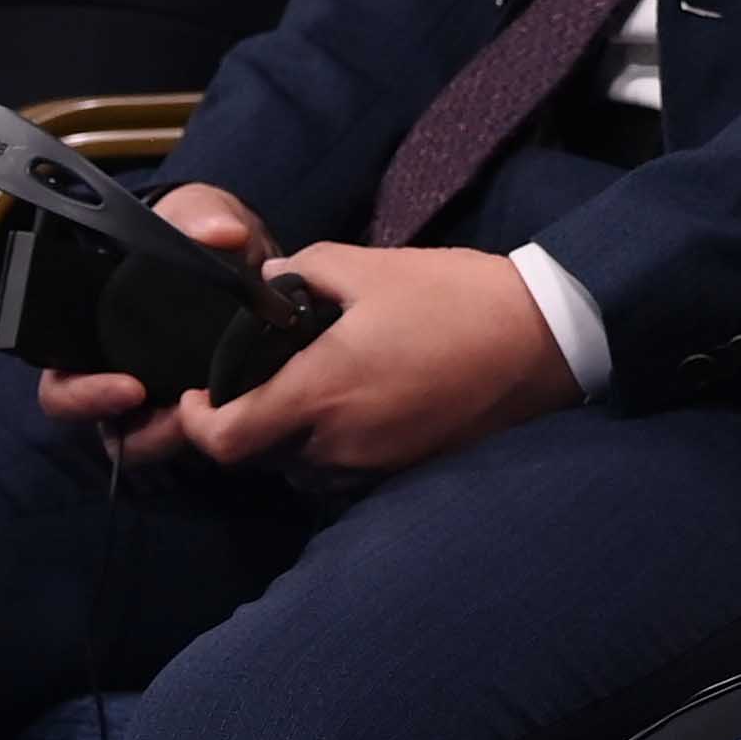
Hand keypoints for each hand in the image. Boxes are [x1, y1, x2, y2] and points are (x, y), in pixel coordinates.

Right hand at [34, 185, 271, 458]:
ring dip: (182, 436)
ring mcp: (159, 396)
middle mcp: (116, 373)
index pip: (63, 382)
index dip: (82, 396)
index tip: (131, 389)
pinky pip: (200, 434)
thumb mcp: (196, 213)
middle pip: (107, 427)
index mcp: (93, 335)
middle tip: (181, 416)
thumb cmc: (196, 231)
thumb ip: (198, 214)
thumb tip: (222, 232)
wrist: (248, 250)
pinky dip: (218, 428)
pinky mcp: (202, 407)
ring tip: (218, 418)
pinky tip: (246, 411)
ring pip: (153, 441)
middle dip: (140, 431)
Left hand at [172, 241, 574, 476]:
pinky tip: (354, 407)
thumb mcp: (373, 266)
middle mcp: (337, 445)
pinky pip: (341, 473)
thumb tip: (270, 280)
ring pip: (298, 469)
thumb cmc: (456, 298)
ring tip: (307, 390)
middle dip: (242, 423)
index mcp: (319, 393)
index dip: (196, 422)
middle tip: (252, 380)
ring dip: (288, 439)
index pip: (224, 438)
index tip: (197, 392)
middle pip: (257, 457)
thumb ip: (305, 271)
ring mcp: (372, 466)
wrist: (544, 340)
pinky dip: (330, 448)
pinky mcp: (403, 471)